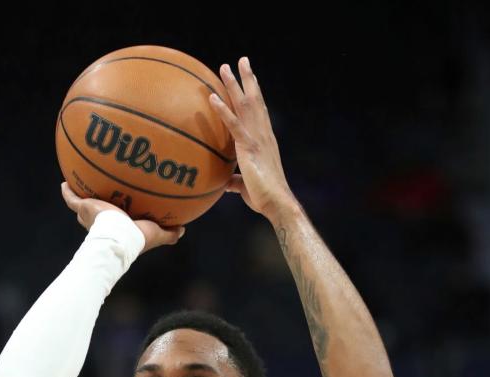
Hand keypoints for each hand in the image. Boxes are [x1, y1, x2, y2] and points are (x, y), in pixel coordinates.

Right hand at [60, 182, 184, 251]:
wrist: (119, 236)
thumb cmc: (136, 238)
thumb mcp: (156, 234)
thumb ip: (168, 233)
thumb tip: (182, 229)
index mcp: (117, 229)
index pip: (114, 224)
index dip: (116, 218)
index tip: (118, 212)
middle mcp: (101, 224)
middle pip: (95, 217)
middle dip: (95, 210)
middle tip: (98, 198)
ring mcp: (90, 216)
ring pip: (83, 207)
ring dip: (82, 199)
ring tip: (80, 186)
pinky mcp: (84, 207)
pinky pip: (72, 198)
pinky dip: (67, 191)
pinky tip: (65, 182)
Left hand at [208, 57, 294, 219]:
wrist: (277, 203)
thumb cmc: (265, 199)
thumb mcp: (247, 188)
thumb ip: (236, 182)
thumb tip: (225, 184)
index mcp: (265, 141)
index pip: (260, 112)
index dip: (256, 94)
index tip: (252, 80)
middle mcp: (263, 135)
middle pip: (255, 100)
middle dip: (247, 79)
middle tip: (241, 61)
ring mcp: (257, 139)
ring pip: (245, 105)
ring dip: (234, 85)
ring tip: (224, 67)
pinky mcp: (249, 148)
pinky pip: (234, 125)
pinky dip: (222, 110)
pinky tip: (212, 98)